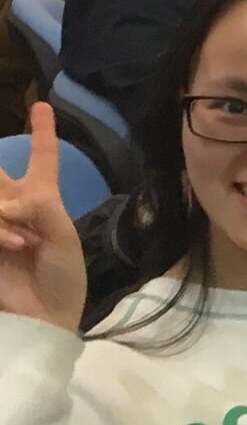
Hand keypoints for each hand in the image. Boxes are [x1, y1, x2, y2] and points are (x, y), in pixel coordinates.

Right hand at [0, 106, 85, 334]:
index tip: (42, 106)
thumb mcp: (62, 237)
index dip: (43, 132)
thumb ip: (39, 209)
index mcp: (43, 200)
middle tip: (14, 204)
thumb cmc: (63, 277)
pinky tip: (12, 244)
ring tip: (22, 242)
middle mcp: (14, 208)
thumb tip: (8, 201)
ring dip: (4, 216)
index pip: (42, 158)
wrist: (46, 318)